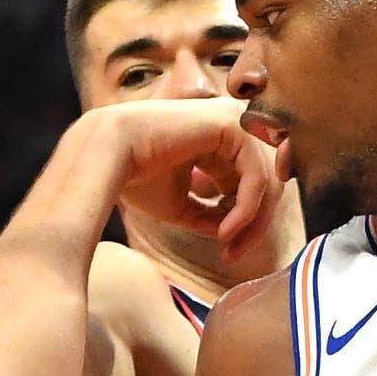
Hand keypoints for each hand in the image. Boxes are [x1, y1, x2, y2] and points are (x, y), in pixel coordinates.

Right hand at [79, 100, 282, 263]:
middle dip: (256, 224)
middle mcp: (236, 124)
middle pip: (271, 182)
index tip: (229, 251)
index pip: (257, 183)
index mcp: (225, 138)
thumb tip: (240, 233)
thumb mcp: (185, 205)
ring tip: (227, 242)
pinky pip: (257, 176)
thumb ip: (216, 216)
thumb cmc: (138, 177)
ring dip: (253, 220)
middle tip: (233, 254)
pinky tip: (225, 230)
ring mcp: (237, 121)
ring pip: (270, 180)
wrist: (105, 155)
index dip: (250, 222)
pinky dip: (246, 209)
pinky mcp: (233, 125)